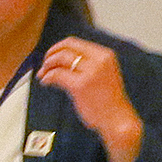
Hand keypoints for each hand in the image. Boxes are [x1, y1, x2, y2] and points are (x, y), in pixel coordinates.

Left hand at [35, 35, 145, 161]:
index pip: (75, 42)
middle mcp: (99, 60)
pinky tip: (46, 82)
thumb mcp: (102, 74)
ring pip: (60, 58)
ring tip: (43, 74)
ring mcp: (90, 72)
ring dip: (47, 65)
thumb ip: (87, 64)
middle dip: (51, 54)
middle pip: (66, 47)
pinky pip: (57, 75)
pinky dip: (47, 77)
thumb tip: (61, 58)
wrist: (118, 119)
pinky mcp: (80, 85)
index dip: (58, 47)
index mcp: (105, 55)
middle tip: (45, 64)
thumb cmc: (109, 100)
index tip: (51, 55)